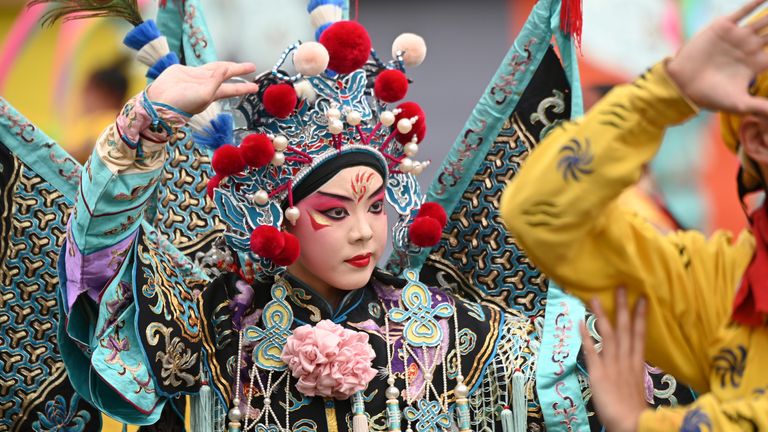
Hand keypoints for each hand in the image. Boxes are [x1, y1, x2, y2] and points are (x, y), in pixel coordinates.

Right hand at [146, 61, 258, 114]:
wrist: (160, 101)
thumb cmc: (183, 103)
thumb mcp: (205, 94)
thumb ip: (216, 80)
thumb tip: (226, 68)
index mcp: (214, 94)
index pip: (233, 89)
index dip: (244, 87)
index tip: (256, 87)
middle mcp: (207, 86)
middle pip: (227, 76)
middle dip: (239, 71)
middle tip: (252, 67)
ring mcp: (196, 78)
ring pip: (216, 69)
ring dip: (226, 67)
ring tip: (237, 65)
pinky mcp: (185, 72)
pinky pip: (203, 67)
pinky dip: (211, 65)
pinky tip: (219, 65)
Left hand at [579, 289, 647, 431]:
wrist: (632, 424)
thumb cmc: (634, 408)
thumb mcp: (637, 384)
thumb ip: (633, 369)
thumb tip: (632, 360)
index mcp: (637, 362)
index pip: (640, 334)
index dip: (641, 316)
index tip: (642, 298)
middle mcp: (625, 359)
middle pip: (624, 329)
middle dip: (623, 307)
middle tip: (621, 286)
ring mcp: (611, 365)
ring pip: (607, 335)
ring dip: (601, 315)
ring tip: (594, 298)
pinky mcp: (598, 373)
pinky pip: (591, 351)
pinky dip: (585, 336)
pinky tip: (580, 323)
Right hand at [666, 0, 767, 114]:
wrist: (682, 85)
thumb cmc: (710, 97)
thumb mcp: (740, 104)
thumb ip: (763, 106)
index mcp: (756, 65)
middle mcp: (749, 48)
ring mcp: (737, 37)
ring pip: (763, 21)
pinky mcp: (723, 28)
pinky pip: (742, 11)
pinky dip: (755, 3)